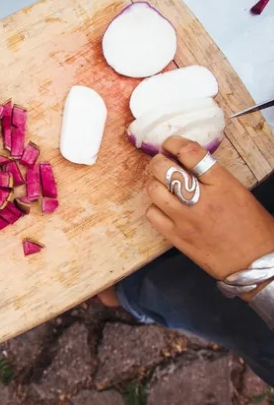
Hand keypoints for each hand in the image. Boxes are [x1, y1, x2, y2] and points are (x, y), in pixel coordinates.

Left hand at [145, 136, 273, 281]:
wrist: (256, 263)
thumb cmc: (254, 228)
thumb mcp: (239, 192)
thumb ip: (214, 177)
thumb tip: (189, 164)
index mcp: (222, 184)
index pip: (190, 153)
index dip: (175, 143)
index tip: (170, 144)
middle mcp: (200, 199)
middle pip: (165, 169)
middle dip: (159, 161)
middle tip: (161, 163)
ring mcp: (185, 219)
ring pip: (153, 190)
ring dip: (154, 182)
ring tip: (161, 184)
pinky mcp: (176, 237)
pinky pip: (152, 214)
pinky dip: (154, 207)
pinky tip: (163, 207)